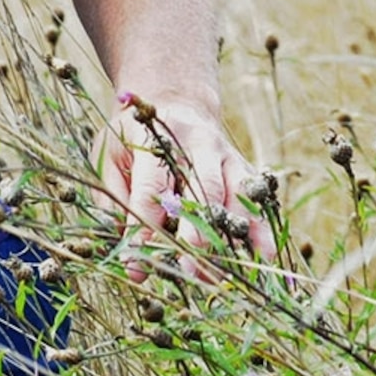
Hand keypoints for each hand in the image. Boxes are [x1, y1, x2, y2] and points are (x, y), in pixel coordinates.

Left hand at [102, 92, 273, 262]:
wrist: (176, 98)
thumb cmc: (136, 137)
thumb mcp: (111, 155)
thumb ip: (117, 200)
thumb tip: (126, 250)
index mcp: (158, 139)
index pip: (152, 187)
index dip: (145, 228)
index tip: (137, 264)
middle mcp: (198, 144)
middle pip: (201, 191)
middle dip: (195, 234)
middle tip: (187, 270)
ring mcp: (227, 155)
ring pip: (235, 197)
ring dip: (230, 238)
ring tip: (220, 276)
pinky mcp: (245, 168)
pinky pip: (258, 202)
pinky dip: (262, 232)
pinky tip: (263, 259)